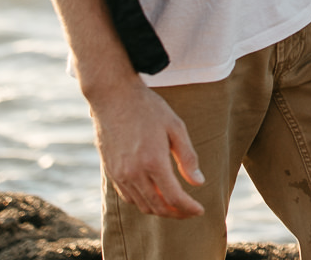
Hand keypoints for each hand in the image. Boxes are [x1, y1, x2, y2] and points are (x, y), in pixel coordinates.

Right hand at [89, 78, 205, 217]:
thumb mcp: (175, 127)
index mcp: (153, 161)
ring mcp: (120, 174)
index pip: (174, 197)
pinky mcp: (111, 172)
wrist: (113, 97)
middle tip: (189, 211)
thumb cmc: (148, 108)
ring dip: (160, 210)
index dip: (189, 208)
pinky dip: (144, 202)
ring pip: (142, 205)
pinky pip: (128, 197)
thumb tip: (198, 182)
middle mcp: (134, 173)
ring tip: (174, 205)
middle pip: (158, 206)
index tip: (200, 210)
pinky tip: (154, 196)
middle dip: (177, 213)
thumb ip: (188, 157)